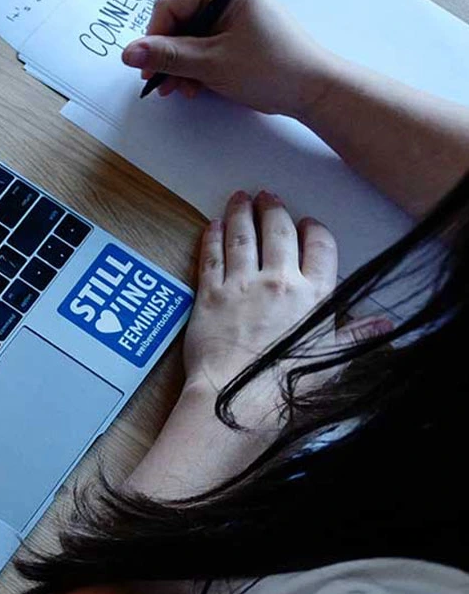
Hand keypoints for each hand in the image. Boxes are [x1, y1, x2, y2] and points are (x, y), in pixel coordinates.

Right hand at [120, 0, 339, 116]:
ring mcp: (233, 12)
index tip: (150, 70)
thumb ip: (166, 56)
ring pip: (187, 37)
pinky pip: (202, 44)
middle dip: (168, 56)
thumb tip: (127, 54)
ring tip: (184, 90)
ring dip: (180, 66)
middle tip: (166, 86)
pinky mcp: (236, 31)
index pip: (169, 6)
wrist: (314, 90)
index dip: (154, 39)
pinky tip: (197, 86)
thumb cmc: (270, 68)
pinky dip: (195, 66)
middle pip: (176, 22)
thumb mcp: (211, 63)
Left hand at [182, 191, 373, 426]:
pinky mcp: (210, 294)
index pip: (320, 248)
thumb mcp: (332, 358)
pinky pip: (211, 256)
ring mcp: (242, 285)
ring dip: (242, 213)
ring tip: (240, 197)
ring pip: (243, 236)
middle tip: (268, 196)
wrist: (238, 398)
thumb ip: (357, 335)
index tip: (309, 223)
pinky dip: (213, 236)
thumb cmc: (285, 385)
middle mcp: (279, 282)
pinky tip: (214, 224)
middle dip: (274, 210)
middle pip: (278, 232)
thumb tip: (384, 324)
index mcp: (315, 295)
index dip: (314, 231)